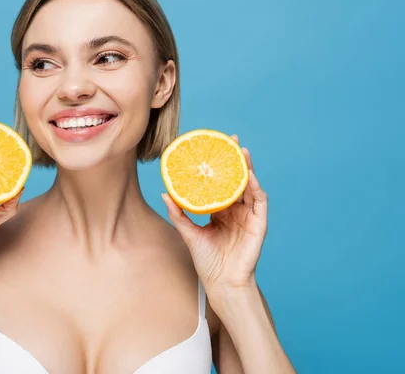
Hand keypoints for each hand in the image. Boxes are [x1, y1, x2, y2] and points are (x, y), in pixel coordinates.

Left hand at [162, 135, 267, 293]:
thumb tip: (165, 193)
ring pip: (249, 186)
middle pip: (237, 180)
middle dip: (235, 160)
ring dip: (247, 168)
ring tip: (241, 151)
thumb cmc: (207, 261)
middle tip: (229, 140)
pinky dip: (255, 187)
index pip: (221, 183)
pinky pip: (259, 201)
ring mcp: (249, 216)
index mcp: (221, 211)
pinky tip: (249, 175)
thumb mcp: (189, 233)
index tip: (213, 149)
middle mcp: (236, 211)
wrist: (221, 283)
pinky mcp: (259, 224)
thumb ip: (178, 214)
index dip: (219, 167)